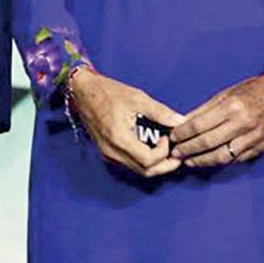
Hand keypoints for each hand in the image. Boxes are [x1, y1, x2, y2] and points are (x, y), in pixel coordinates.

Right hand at [57, 67, 184, 178]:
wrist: (82, 91)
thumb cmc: (108, 91)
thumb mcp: (137, 97)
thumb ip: (160, 112)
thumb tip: (180, 122)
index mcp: (119, 138)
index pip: (148, 160)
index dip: (164, 153)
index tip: (167, 137)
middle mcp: (112, 152)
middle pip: (144, 171)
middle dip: (164, 166)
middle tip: (176, 155)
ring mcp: (108, 154)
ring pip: (138, 170)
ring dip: (155, 165)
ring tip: (166, 150)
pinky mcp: (107, 152)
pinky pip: (130, 164)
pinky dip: (144, 160)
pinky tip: (151, 148)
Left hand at [166, 73, 263, 169]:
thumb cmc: (253, 90)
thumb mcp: (226, 93)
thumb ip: (205, 109)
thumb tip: (184, 121)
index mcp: (232, 106)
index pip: (200, 125)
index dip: (183, 134)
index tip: (172, 138)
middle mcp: (242, 124)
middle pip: (208, 143)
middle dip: (188, 150)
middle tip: (175, 154)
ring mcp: (252, 139)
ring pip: (222, 157)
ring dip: (202, 161)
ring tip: (189, 161)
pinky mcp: (259, 149)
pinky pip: (236, 160)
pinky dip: (220, 162)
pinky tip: (209, 160)